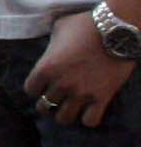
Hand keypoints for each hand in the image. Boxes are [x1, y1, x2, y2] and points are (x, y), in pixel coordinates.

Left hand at [22, 11, 134, 129]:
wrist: (117, 28)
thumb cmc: (85, 25)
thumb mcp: (59, 28)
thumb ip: (51, 43)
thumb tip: (50, 46)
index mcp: (46, 68)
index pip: (30, 90)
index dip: (35, 89)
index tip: (41, 86)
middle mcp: (61, 84)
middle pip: (44, 107)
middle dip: (47, 104)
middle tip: (54, 99)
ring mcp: (81, 93)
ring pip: (64, 118)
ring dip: (65, 114)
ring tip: (69, 108)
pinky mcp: (102, 97)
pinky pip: (90, 121)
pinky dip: (88, 118)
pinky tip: (89, 110)